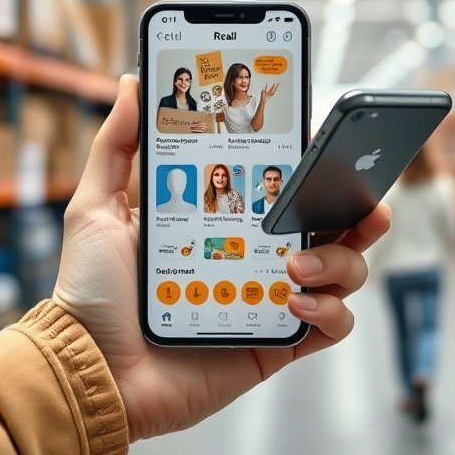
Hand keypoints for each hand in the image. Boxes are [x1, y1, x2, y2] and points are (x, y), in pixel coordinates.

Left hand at [52, 75, 390, 440]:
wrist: (92, 372)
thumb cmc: (93, 295)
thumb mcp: (97, 208)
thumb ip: (117, 145)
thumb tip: (133, 82)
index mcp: (226, 221)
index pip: (284, 187)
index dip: (316, 167)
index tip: (328, 146)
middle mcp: (257, 257)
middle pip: (332, 225)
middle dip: (360, 209)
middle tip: (362, 201)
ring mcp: (272, 300)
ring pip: (345, 270)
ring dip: (341, 260)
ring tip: (297, 265)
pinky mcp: (279, 343)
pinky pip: (333, 325)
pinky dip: (331, 311)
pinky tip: (296, 302)